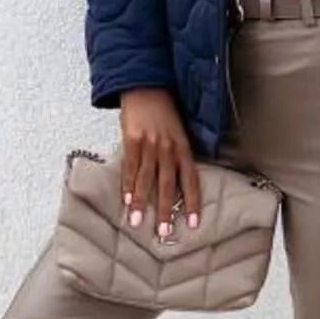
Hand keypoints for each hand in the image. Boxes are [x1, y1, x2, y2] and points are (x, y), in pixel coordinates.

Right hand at [117, 88, 200, 236]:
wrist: (146, 85)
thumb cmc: (163, 111)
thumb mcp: (178, 132)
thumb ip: (178, 155)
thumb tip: (178, 182)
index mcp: (183, 147)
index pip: (191, 180)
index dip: (193, 202)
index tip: (194, 223)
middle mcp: (168, 148)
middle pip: (169, 184)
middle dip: (166, 210)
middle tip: (164, 232)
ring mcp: (149, 145)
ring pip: (146, 179)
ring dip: (141, 203)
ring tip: (137, 223)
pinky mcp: (132, 140)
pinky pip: (129, 167)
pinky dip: (127, 185)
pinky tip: (125, 201)